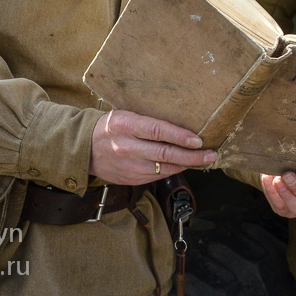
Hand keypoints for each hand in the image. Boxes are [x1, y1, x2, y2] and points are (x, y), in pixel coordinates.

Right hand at [88, 110, 216, 185]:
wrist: (84, 149)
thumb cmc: (110, 127)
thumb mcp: (125, 115)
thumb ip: (148, 120)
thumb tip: (180, 122)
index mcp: (126, 126)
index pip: (158, 131)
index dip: (180, 136)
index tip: (198, 140)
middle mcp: (128, 147)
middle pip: (165, 153)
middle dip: (192, 156)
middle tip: (211, 154)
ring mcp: (129, 166)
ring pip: (165, 168)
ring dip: (186, 164)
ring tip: (204, 160)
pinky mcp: (131, 179)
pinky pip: (158, 176)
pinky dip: (173, 170)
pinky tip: (183, 165)